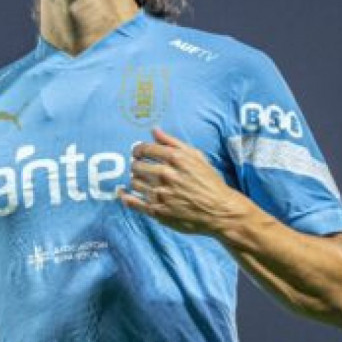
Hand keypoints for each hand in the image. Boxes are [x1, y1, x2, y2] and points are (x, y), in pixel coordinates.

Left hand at [120, 128, 245, 234]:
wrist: (218, 211)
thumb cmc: (209, 182)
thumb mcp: (196, 156)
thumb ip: (173, 142)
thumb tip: (153, 130)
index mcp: (175, 159)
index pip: (144, 149)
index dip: (138, 150)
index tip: (138, 152)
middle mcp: (165, 175)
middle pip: (136, 165)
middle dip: (136, 165)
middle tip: (140, 167)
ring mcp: (160, 194)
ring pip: (134, 182)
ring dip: (135, 179)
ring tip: (141, 180)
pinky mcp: (157, 211)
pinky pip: (132, 202)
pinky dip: (124, 197)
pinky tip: (122, 193)